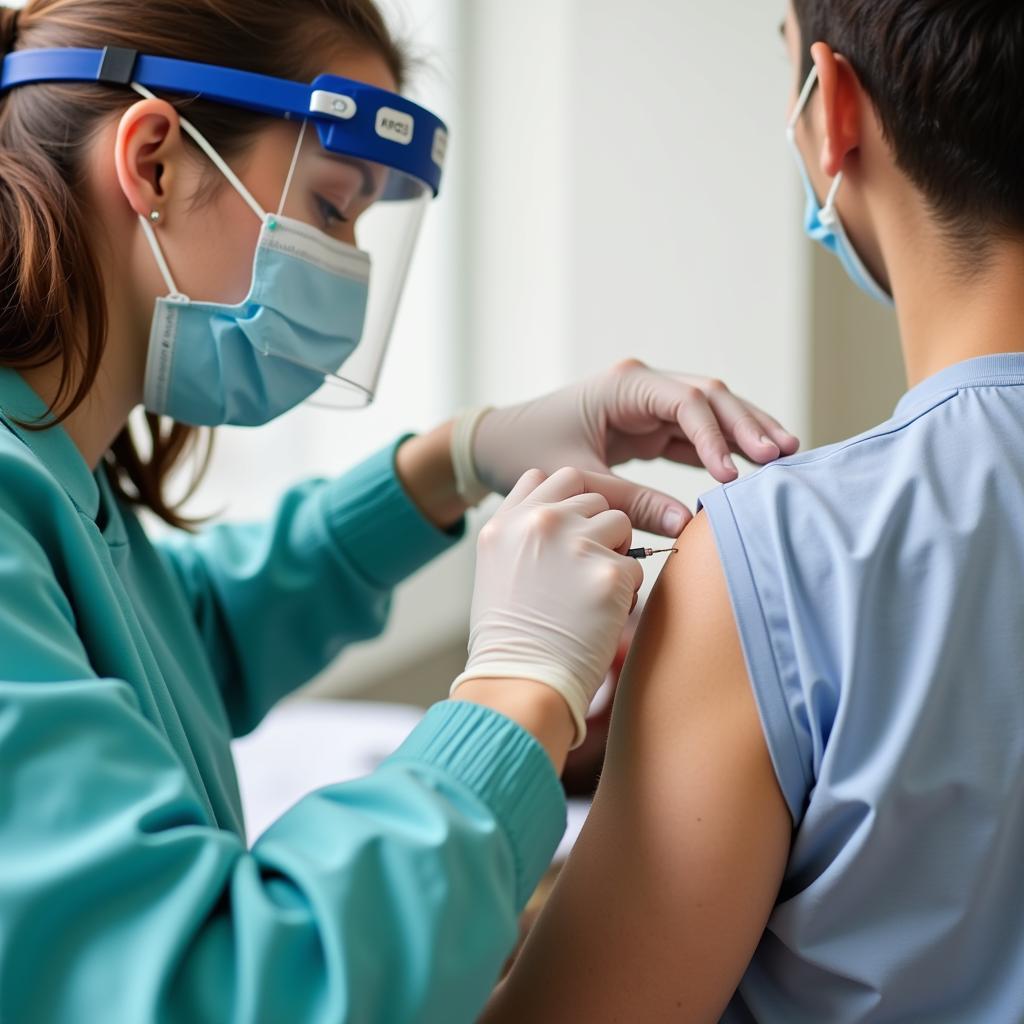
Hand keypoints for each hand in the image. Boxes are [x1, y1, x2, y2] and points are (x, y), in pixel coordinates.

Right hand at [451, 467, 643, 747]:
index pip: (551, 478)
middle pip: (591, 495)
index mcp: (506, 521)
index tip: (572, 533)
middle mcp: (539, 522)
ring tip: (591, 594)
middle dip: (596, 527)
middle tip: (583, 572)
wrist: (521, 682)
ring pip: (619, 522)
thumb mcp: (497, 569)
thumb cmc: (511, 637)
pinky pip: (636, 567)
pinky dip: (626, 592)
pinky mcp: (608, 571)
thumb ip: (523, 531)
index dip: (570, 503)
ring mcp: (574, 543)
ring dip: (615, 554)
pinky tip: (601, 616)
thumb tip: (561, 508)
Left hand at [465, 359, 799, 535]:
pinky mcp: (648, 428)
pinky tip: (749, 467)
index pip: (685, 403)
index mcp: (622, 386)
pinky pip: (693, 435)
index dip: (714, 436)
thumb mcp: (579, 477)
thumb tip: (688, 526)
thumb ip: (631, 501)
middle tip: (783, 454)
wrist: (498, 444)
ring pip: (709, 414)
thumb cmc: (528, 450)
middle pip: (709, 398)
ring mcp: (647, 406)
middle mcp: (641, 388)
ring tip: (785, 454)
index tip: (732, 473)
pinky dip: (720, 450)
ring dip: (743, 433)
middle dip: (746, 425)